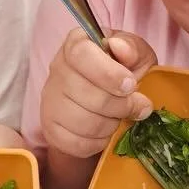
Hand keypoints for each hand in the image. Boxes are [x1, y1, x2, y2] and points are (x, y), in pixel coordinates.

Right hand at [40, 30, 156, 158]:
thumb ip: (133, 48)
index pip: (81, 54)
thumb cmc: (125, 75)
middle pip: (86, 93)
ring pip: (83, 121)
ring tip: (121, 117)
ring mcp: (50, 101)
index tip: (131, 85)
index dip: (108, 73)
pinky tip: (106, 131)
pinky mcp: (51, 129)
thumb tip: (120, 47)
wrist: (110, 106)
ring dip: (111, 124)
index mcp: (76, 45)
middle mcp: (57, 70)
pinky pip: (77, 143)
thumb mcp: (137, 57)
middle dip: (121, 105)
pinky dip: (99, 142)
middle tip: (138, 106)